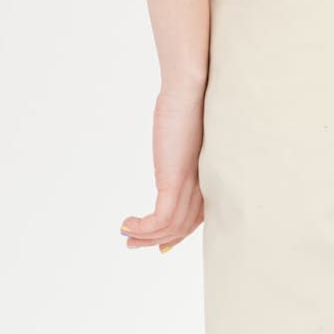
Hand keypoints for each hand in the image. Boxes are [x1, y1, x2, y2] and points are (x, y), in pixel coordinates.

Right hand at [119, 82, 206, 253]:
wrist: (191, 87)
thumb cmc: (191, 100)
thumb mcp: (184, 131)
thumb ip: (181, 145)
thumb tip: (173, 141)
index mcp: (208, 174)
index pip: (197, 215)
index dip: (178, 233)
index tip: (161, 246)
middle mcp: (202, 183)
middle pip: (184, 226)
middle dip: (158, 240)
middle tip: (134, 244)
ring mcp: (189, 184)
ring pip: (170, 227)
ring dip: (145, 237)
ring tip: (126, 237)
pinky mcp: (175, 181)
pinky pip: (160, 219)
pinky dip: (142, 228)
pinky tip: (126, 226)